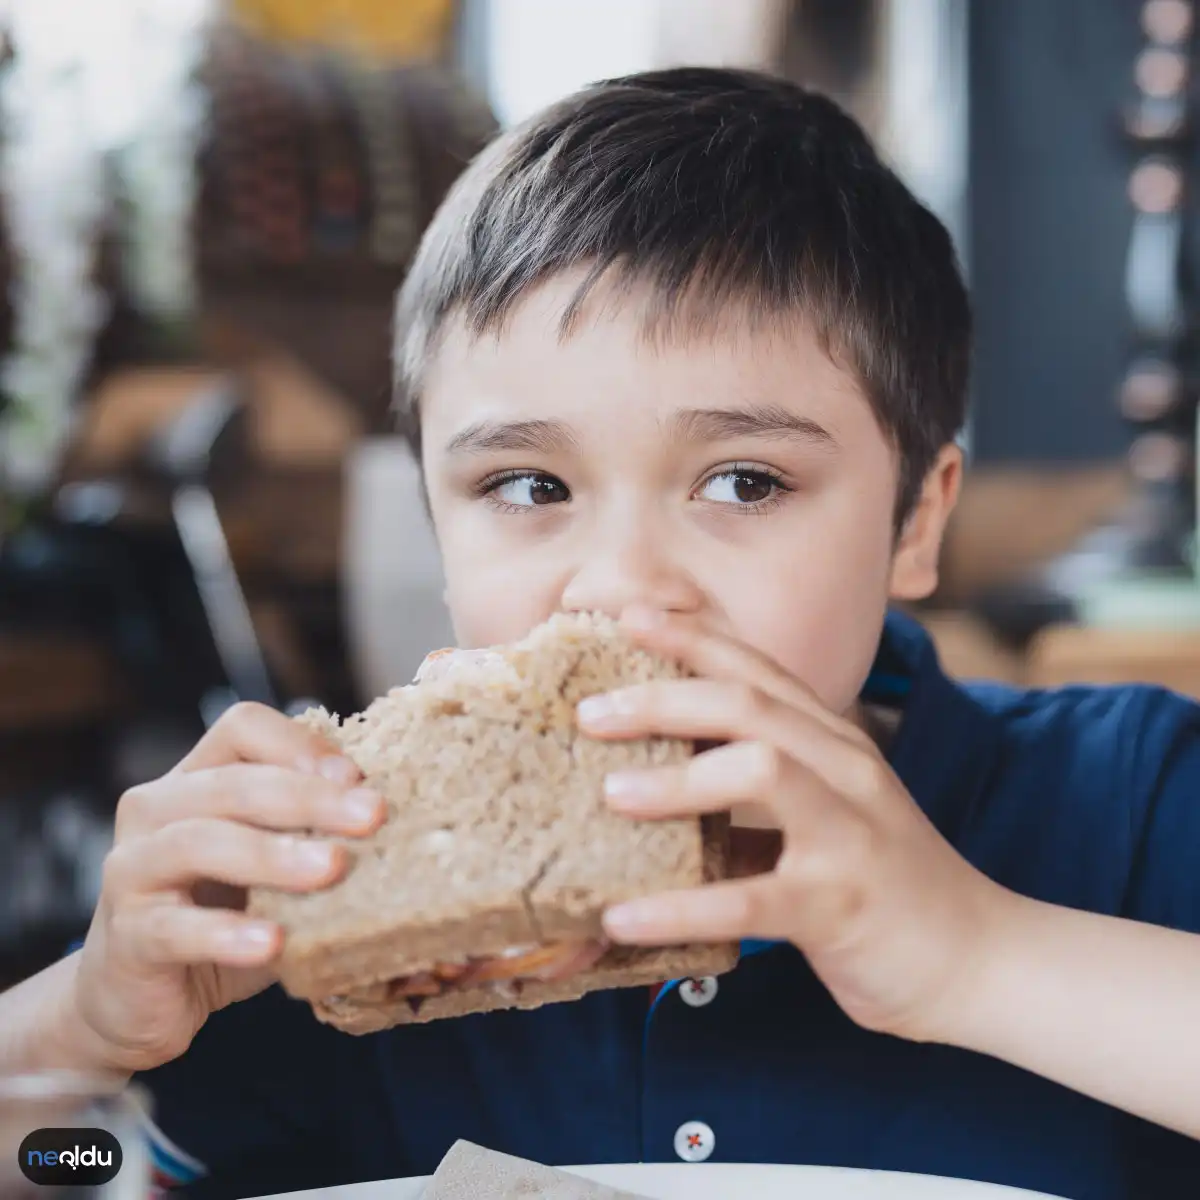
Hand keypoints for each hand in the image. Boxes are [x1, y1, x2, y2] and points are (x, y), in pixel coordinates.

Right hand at [68, 703, 384, 1073]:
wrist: (141, 999)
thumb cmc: (224, 916)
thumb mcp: (274, 867)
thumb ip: (314, 833)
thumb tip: (396, 815)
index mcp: (196, 778)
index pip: (243, 728)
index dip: (300, 744)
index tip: (358, 776)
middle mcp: (155, 809)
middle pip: (233, 782)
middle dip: (310, 797)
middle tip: (372, 816)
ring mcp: (132, 869)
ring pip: (199, 841)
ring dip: (273, 854)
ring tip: (332, 868)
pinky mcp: (126, 934)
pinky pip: (175, 927)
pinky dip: (227, 933)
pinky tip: (274, 942)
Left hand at [577, 607, 1012, 1044]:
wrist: (978, 960)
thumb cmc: (882, 883)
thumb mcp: (830, 811)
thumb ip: (764, 783)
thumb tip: (660, 774)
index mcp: (836, 744)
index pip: (760, 671)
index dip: (694, 638)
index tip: (629, 617)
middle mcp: (846, 771)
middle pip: (750, 704)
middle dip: (664, 697)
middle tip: (590, 712)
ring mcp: (850, 833)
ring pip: (760, 772)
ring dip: (676, 781)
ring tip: (610, 794)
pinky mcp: (841, 904)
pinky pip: (750, 900)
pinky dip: (679, 907)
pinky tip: (622, 918)